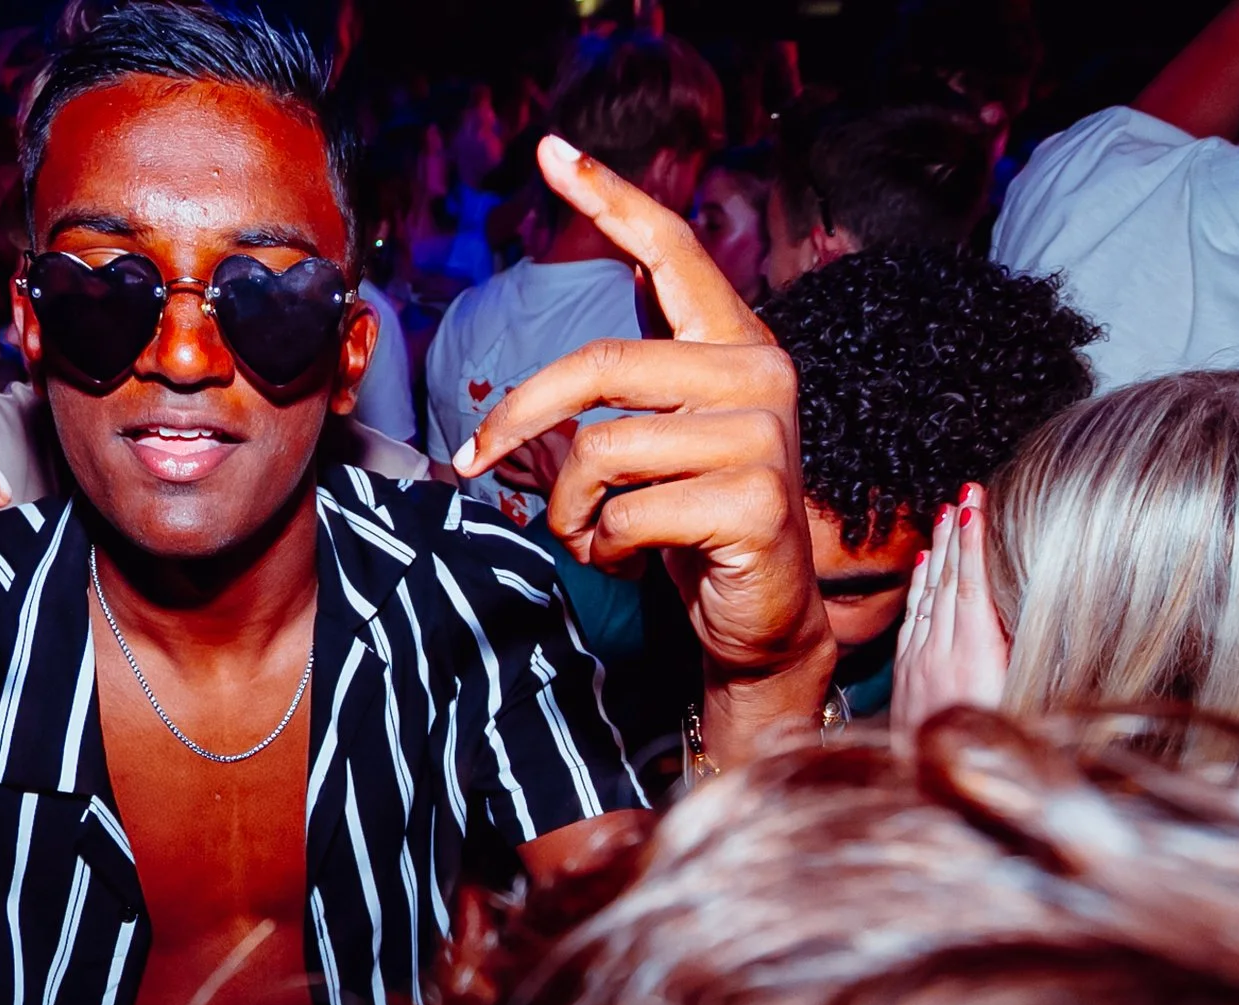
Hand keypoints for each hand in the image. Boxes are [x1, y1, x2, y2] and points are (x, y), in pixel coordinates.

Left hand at [455, 135, 830, 687]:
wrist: (763, 620)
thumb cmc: (695, 526)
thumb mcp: (663, 440)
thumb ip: (636, 381)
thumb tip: (574, 345)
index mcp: (734, 343)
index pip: (671, 252)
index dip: (611, 199)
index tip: (552, 150)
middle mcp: (759, 372)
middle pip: (597, 364)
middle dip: (517, 421)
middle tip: (474, 462)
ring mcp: (763, 436)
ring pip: (600, 450)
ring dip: (567, 510)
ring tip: (591, 536)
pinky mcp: (754, 502)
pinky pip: (625, 514)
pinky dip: (602, 549)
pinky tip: (631, 563)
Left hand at [890, 483, 1010, 734]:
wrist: (924, 794)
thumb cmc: (989, 758)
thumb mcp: (1014, 711)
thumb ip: (1013, 662)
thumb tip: (1019, 620)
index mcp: (975, 658)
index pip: (972, 586)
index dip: (973, 544)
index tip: (975, 505)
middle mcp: (942, 654)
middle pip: (949, 583)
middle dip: (957, 535)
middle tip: (964, 493)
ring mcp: (919, 664)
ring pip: (929, 598)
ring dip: (939, 554)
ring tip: (945, 516)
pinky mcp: (906, 677)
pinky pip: (912, 620)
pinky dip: (920, 589)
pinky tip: (924, 568)